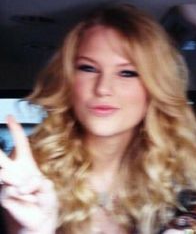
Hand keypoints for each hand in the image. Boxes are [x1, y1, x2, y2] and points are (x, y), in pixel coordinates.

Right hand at [0, 116, 57, 233]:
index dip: (16, 130)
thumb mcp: (48, 190)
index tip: (11, 117)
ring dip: (12, 178)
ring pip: (3, 172)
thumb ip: (40, 185)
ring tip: (24, 186)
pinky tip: (26, 196)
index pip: (21, 144)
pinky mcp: (5, 196)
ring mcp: (8, 183)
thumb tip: (24, 185)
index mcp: (27, 165)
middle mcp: (15, 171)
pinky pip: (10, 190)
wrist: (40, 222)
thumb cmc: (45, 203)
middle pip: (1, 155)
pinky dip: (21, 193)